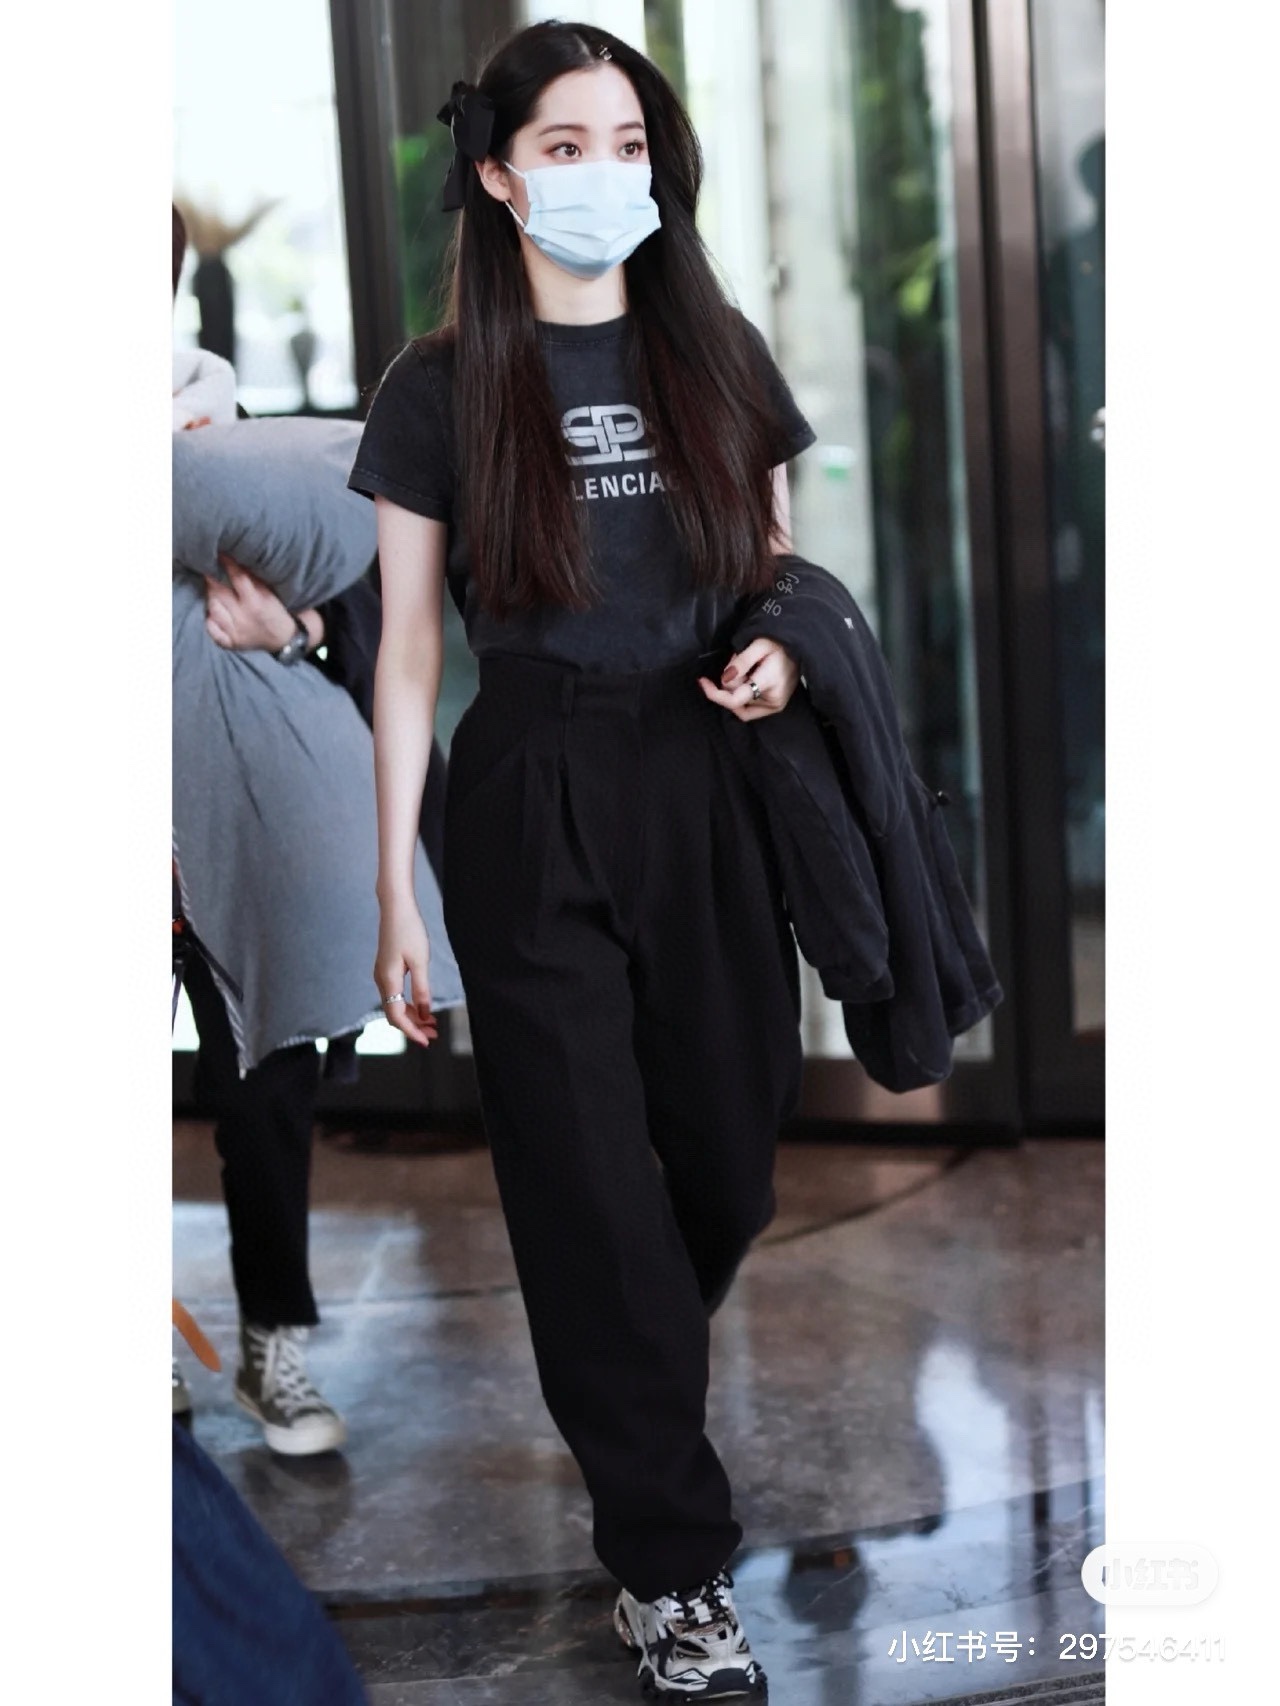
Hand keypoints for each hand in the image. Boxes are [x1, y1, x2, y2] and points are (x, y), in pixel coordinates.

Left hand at [204, 553, 298, 652]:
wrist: (283, 639)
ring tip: (210, 589)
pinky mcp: (230, 642)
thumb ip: (254, 580)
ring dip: (210, 597)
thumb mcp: (270, 594)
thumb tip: (236, 560)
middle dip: (211, 579)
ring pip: (213, 608)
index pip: (237, 578)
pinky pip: (212, 629)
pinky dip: (209, 619)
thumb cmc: (275, 612)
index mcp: (255, 603)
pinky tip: (211, 612)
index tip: (219, 554)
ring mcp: (235, 632)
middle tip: (208, 569)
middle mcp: (243, 618)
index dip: (227, 564)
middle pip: (219, 593)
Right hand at [374, 899, 437, 1048]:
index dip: (411, 1031)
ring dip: (413, 1017)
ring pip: (395, 1005)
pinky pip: (395, 995)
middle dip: (414, 1027)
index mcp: (388, 980)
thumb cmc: (409, 930)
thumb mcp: (420, 961)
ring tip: (432, 1023)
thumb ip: (422, 989)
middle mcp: (381, 980)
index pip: (397, 1016)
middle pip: (394, 1014)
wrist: (395, 908)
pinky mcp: (386, 970)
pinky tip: (422, 1007)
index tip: (427, 1041)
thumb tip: (425, 1013)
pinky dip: (409, 1004)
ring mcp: (382, 975)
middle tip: (434, 1034)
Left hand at [697, 636, 798, 720]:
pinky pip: (750, 708)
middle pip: (736, 701)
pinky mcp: (775, 707)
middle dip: (730, 683)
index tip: (703, 682)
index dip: (715, 694)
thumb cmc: (779, 642)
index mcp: (770, 682)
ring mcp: (776, 706)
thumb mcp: (758, 644)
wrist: (799, 646)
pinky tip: (748, 679)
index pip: (736, 699)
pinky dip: (742, 696)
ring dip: (737, 688)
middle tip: (738, 663)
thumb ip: (741, 662)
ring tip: (748, 669)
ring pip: (741, 706)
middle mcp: (773, 700)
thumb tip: (725, 679)